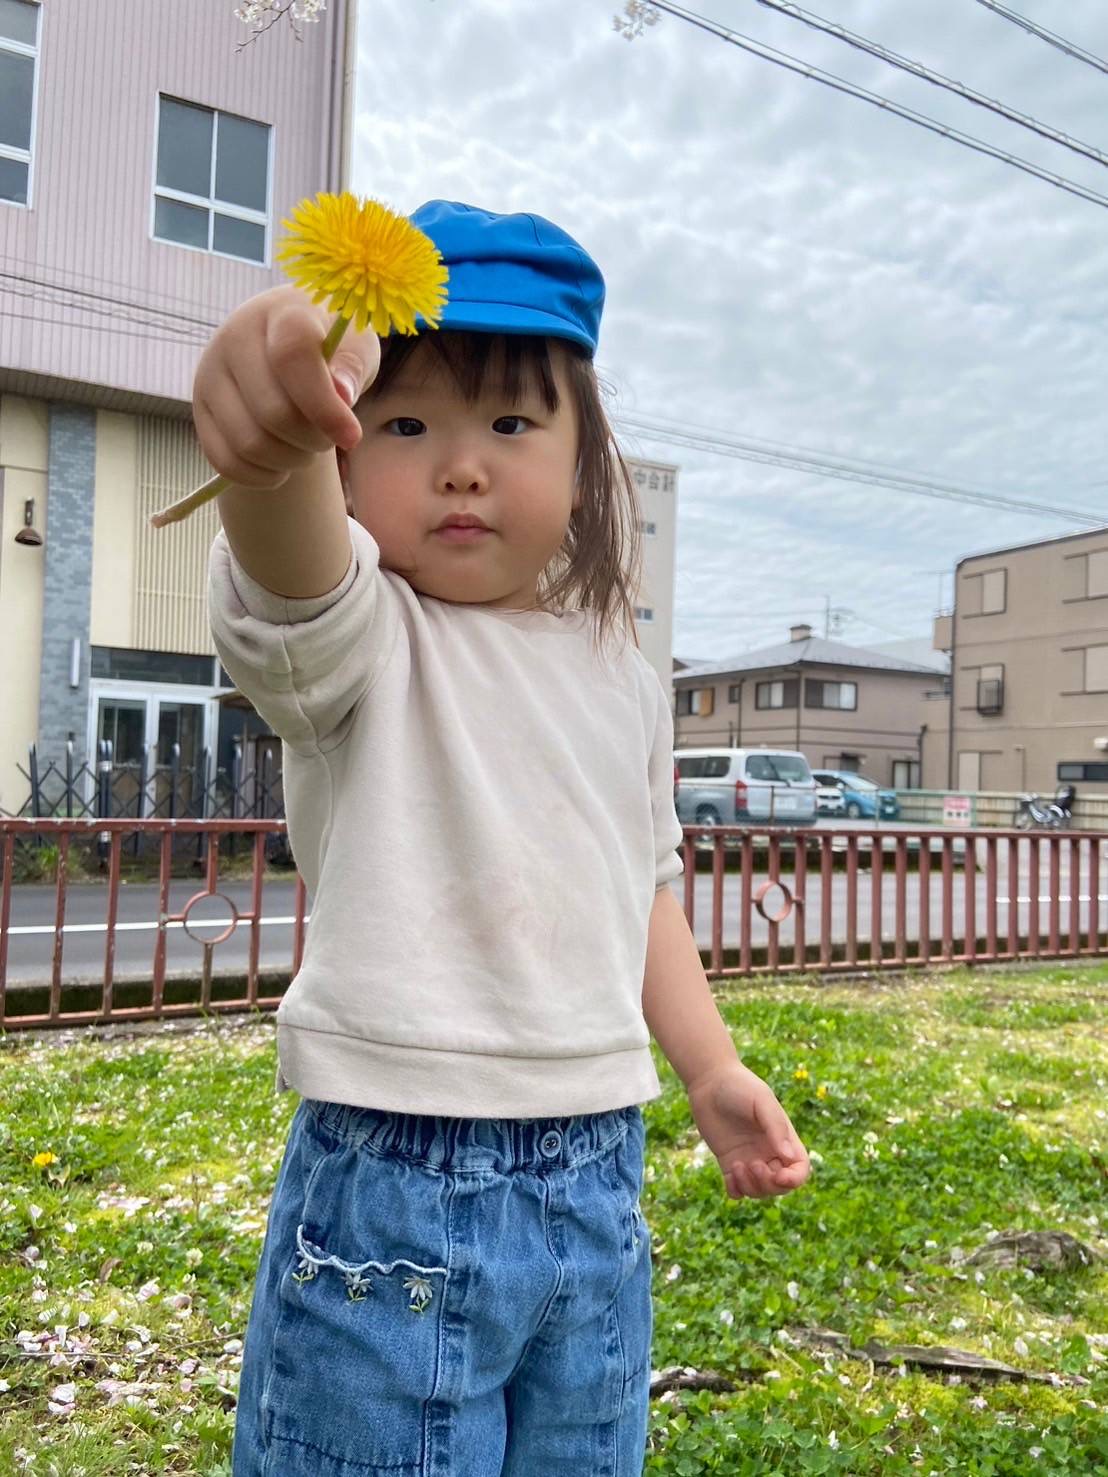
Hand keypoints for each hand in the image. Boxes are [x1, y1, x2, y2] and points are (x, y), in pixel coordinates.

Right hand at [192, 284, 380, 490]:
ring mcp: (210, 373)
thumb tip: (342, 395)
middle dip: (313, 440)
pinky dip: (261, 476)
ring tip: (306, 448)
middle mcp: (235, 336)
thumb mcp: (356, 348)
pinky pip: (226, 462)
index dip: (324, 406)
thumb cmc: (331, 348)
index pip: (292, 357)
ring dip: (289, 461)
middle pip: (273, 412)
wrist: (287, 346)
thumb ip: (353, 366)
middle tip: (328, 438)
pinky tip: (282, 466)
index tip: (351, 437)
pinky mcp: (200, 408)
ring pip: (249, 443)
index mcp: (281, 313)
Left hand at [687, 1060, 810, 1199]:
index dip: (794, 1180)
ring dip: (751, 1187)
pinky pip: (737, 1190)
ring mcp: (749, 1159)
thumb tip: (789, 1158)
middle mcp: (769, 1153)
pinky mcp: (729, 1163)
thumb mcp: (761, 1101)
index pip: (799, 1170)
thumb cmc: (740, 1086)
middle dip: (769, 1184)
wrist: (709, 1081)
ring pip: (759, 1191)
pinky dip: (736, 1191)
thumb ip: (775, 1127)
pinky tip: (729, 1176)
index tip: (780, 1176)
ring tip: (737, 1166)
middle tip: (752, 1165)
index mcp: (784, 1139)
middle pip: (780, 1186)